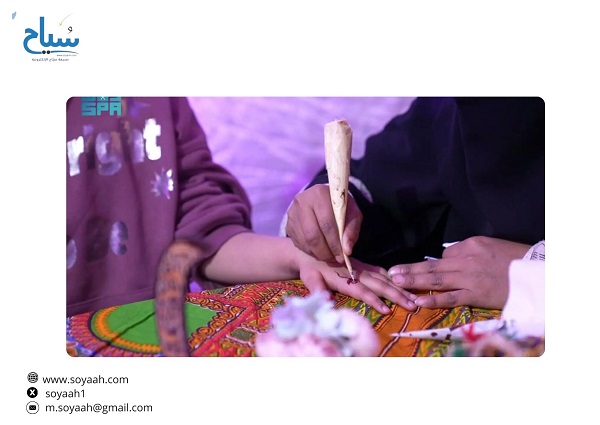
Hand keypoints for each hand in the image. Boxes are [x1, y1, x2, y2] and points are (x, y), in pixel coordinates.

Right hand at [286, 184, 362, 262]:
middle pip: (312, 234)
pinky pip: (298, 243)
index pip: (327, 223)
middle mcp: (302, 201)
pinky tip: (319, 252)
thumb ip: (352, 230)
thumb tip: (347, 250)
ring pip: (304, 241)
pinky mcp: (288, 224)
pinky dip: (310, 252)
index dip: (335, 243)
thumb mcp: (353, 214)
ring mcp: (293, 213)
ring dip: (318, 254)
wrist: (324, 201)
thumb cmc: (340, 208)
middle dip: (325, 251)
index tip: (342, 256)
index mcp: (320, 194)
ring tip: (329, 257)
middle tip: (335, 260)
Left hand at [297, 254, 416, 313]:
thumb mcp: (309, 277)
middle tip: (412, 305)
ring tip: (414, 297)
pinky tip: (402, 284)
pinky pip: (380, 271)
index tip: (387, 309)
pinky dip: (393, 278)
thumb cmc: (309, 267)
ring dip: (399, 288)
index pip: (361, 291)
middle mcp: (356, 272)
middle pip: (379, 284)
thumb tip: (325, 299)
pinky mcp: (362, 265)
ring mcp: (361, 268)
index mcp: (344, 278)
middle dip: (397, 295)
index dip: (374, 300)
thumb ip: (316, 288)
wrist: (310, 249)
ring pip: (384, 278)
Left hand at [387, 236, 530, 309]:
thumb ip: (469, 251)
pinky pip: (450, 298)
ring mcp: (468, 278)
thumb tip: (450, 257)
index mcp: (470, 245)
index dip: (434, 264)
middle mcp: (465, 260)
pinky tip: (418, 300)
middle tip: (390, 272)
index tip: (419, 270)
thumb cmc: (515, 259)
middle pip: (432, 265)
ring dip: (413, 281)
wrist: (535, 273)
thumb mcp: (490, 245)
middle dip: (409, 269)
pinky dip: (433, 299)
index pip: (445, 255)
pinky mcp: (475, 294)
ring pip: (435, 279)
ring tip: (396, 281)